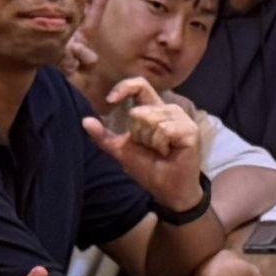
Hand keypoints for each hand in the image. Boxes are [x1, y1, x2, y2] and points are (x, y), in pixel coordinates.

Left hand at [82, 75, 211, 216]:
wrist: (168, 190)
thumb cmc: (149, 168)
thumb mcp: (122, 151)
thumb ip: (104, 136)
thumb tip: (85, 121)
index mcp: (153, 110)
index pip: (139, 85)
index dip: (124, 88)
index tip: (110, 100)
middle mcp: (169, 110)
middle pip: (139, 111)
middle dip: (137, 135)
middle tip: (150, 148)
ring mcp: (181, 119)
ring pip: (152, 120)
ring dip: (150, 141)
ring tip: (161, 151)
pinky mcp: (190, 130)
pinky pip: (164, 130)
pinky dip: (160, 145)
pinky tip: (168, 152)